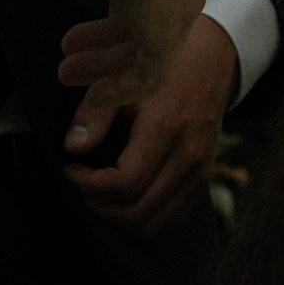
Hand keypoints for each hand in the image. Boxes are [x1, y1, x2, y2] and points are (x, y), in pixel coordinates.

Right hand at [56, 0, 219, 150]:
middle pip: (151, 9)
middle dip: (109, 31)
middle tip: (72, 45)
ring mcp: (184, 2)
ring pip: (148, 42)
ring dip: (106, 59)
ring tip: (68, 73)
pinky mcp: (170, 33)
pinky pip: (150, 72)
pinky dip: (121, 86)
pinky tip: (95, 96)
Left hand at [64, 12, 238, 235]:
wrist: (211, 60)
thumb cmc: (162, 66)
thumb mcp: (122, 77)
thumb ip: (94, 113)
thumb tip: (73, 148)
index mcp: (166, 130)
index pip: (125, 185)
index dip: (89, 185)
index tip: (72, 169)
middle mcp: (188, 158)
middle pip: (138, 213)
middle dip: (100, 205)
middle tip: (82, 182)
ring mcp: (200, 172)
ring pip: (154, 224)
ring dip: (120, 215)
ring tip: (100, 190)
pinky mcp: (203, 180)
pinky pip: (170, 216)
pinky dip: (142, 214)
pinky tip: (124, 192)